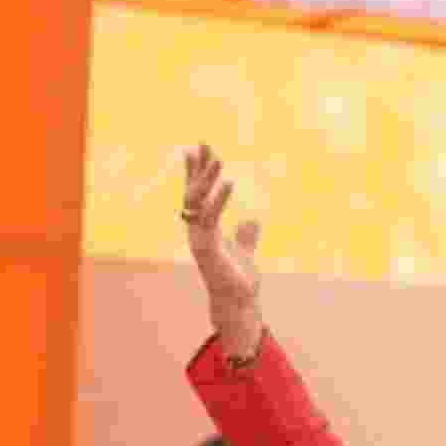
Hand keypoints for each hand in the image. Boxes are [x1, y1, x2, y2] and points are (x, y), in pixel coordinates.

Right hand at [182, 144, 260, 304]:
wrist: (239, 302)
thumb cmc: (239, 280)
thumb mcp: (246, 251)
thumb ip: (246, 235)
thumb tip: (252, 219)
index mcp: (205, 229)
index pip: (197, 195)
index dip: (197, 173)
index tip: (198, 150)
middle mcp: (197, 230)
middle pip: (192, 192)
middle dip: (198, 168)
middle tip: (203, 143)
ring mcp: (199, 237)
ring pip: (197, 201)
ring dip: (207, 179)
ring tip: (218, 158)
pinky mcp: (206, 246)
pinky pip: (210, 217)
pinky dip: (219, 199)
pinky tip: (229, 182)